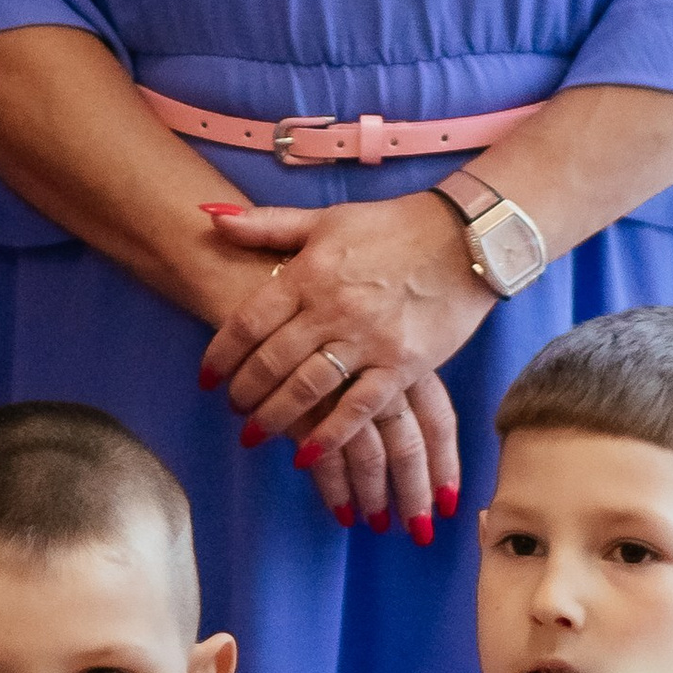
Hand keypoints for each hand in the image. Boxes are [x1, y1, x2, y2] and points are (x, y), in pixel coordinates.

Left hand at [196, 197, 483, 532]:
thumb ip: (266, 225)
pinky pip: (359, 409)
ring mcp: (368, 340)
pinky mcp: (403, 365)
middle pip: (272, 361)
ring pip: (307, 389)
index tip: (206, 378)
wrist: (466, 238)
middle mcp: (333, 308)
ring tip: (253, 434)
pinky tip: (305, 455)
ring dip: (274, 417)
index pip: (249, 321)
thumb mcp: (325, 219)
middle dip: (244, 391)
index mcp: (309, 273)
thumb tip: (211, 217)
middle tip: (231, 408)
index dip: (222, 354)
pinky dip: (330, 435)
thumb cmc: (391, 227)